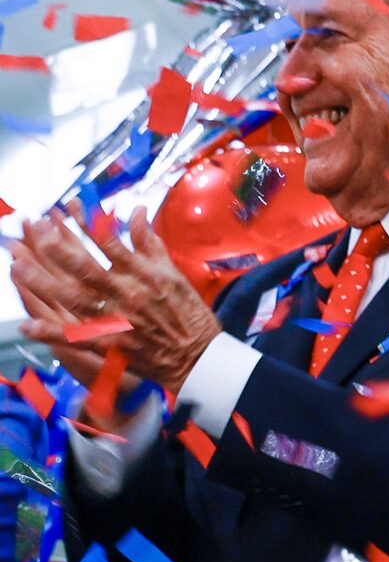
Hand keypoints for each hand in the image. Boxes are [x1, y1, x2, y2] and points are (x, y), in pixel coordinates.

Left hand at [14, 209, 219, 396]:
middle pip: (87, 269)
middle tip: (37, 234)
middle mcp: (129, 294)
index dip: (87, 224)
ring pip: (75, 299)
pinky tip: (27, 326)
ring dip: (45, 284)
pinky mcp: (111, 345)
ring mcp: (118, 320)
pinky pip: (76, 338)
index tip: (67, 208)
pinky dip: (51, 333)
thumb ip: (149, 243)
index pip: (111, 243)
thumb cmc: (186, 311)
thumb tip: (137, 212)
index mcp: (145, 274)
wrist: (197, 353)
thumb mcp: (172, 272)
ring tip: (18, 268)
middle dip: (60, 250)